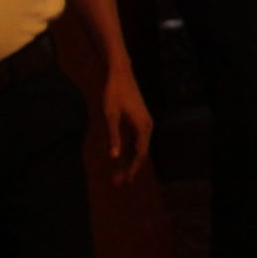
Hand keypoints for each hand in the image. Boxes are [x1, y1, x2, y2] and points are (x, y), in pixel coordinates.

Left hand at [101, 68, 153, 185]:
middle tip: (118, 184)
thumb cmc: (113, 93)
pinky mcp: (138, 120)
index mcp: (143, 127)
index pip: (139, 154)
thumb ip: (112, 137)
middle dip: (130, 169)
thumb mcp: (109, 116)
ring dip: (129, 161)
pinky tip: (119, 157)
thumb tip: (113, 157)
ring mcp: (144, 123)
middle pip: (140, 153)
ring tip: (119, 175)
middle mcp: (147, 126)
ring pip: (138, 147)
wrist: (119, 73)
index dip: (131, 170)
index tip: (123, 182)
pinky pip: (136, 140)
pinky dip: (129, 151)